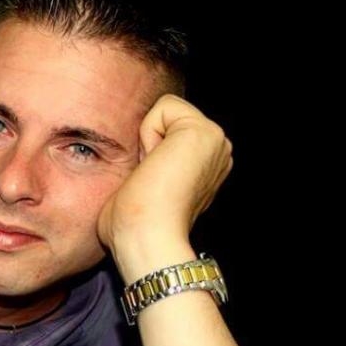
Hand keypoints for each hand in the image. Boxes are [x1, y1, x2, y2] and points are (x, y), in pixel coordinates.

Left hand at [96, 94, 233, 252]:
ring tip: (153, 176)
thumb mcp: (140, 189)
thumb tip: (128, 165)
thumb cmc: (134, 227)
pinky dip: (149, 133)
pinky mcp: (205, 131)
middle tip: (149, 180)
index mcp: (203, 167)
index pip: (165, 131)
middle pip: (165, 118)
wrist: (145, 239)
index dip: (145, 153)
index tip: (149, 186)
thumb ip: (144, 169)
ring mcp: (216, 142)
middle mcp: (216, 153)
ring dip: (148, 142)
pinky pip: (164, 107)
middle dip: (148, 144)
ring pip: (165, 112)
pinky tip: (155, 165)